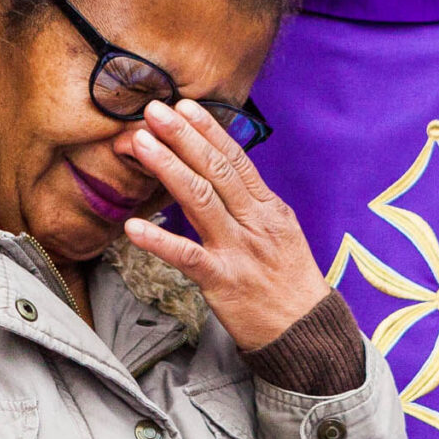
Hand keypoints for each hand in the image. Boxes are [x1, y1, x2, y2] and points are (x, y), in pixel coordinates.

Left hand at [120, 99, 329, 352]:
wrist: (306, 332)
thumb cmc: (288, 282)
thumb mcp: (280, 233)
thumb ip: (251, 204)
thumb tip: (220, 174)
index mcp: (269, 208)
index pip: (236, 160)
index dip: (208, 131)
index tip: (185, 106)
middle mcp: (255, 223)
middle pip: (217, 170)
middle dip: (184, 137)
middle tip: (154, 111)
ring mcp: (239, 250)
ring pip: (201, 201)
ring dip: (168, 168)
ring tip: (141, 143)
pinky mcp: (222, 282)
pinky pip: (187, 256)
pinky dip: (159, 240)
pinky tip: (132, 226)